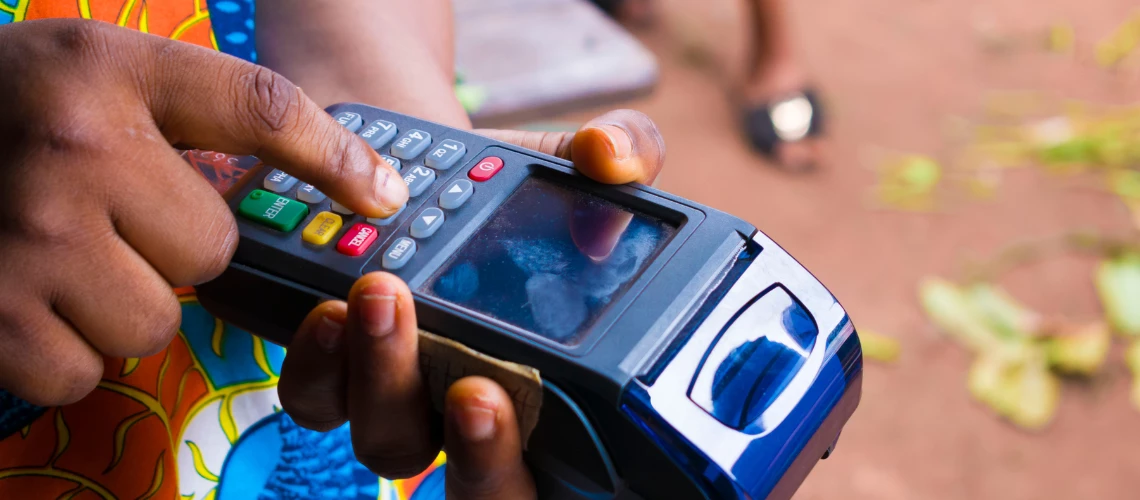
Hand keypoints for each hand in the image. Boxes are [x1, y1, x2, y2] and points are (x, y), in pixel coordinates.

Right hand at [0, 19, 407, 405]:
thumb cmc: (22, 105)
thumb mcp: (118, 71)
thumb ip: (239, 113)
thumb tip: (378, 190)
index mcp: (112, 72)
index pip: (262, 109)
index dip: (334, 157)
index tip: (385, 196)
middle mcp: (72, 149)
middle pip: (210, 252)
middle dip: (174, 246)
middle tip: (116, 212)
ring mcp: (26, 238)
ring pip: (151, 322)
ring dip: (122, 304)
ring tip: (68, 253)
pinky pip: (80, 371)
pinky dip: (65, 350)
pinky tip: (33, 295)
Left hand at [278, 110, 663, 498]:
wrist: (429, 177)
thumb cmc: (519, 195)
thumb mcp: (575, 168)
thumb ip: (622, 153)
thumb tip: (612, 159)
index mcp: (559, 395)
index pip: (568, 476)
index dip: (545, 466)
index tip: (529, 410)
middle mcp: (481, 417)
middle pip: (482, 489)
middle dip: (480, 454)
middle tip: (474, 388)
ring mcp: (407, 402)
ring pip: (392, 443)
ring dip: (387, 381)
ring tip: (382, 295)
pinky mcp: (340, 376)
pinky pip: (317, 400)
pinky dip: (318, 363)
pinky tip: (327, 304)